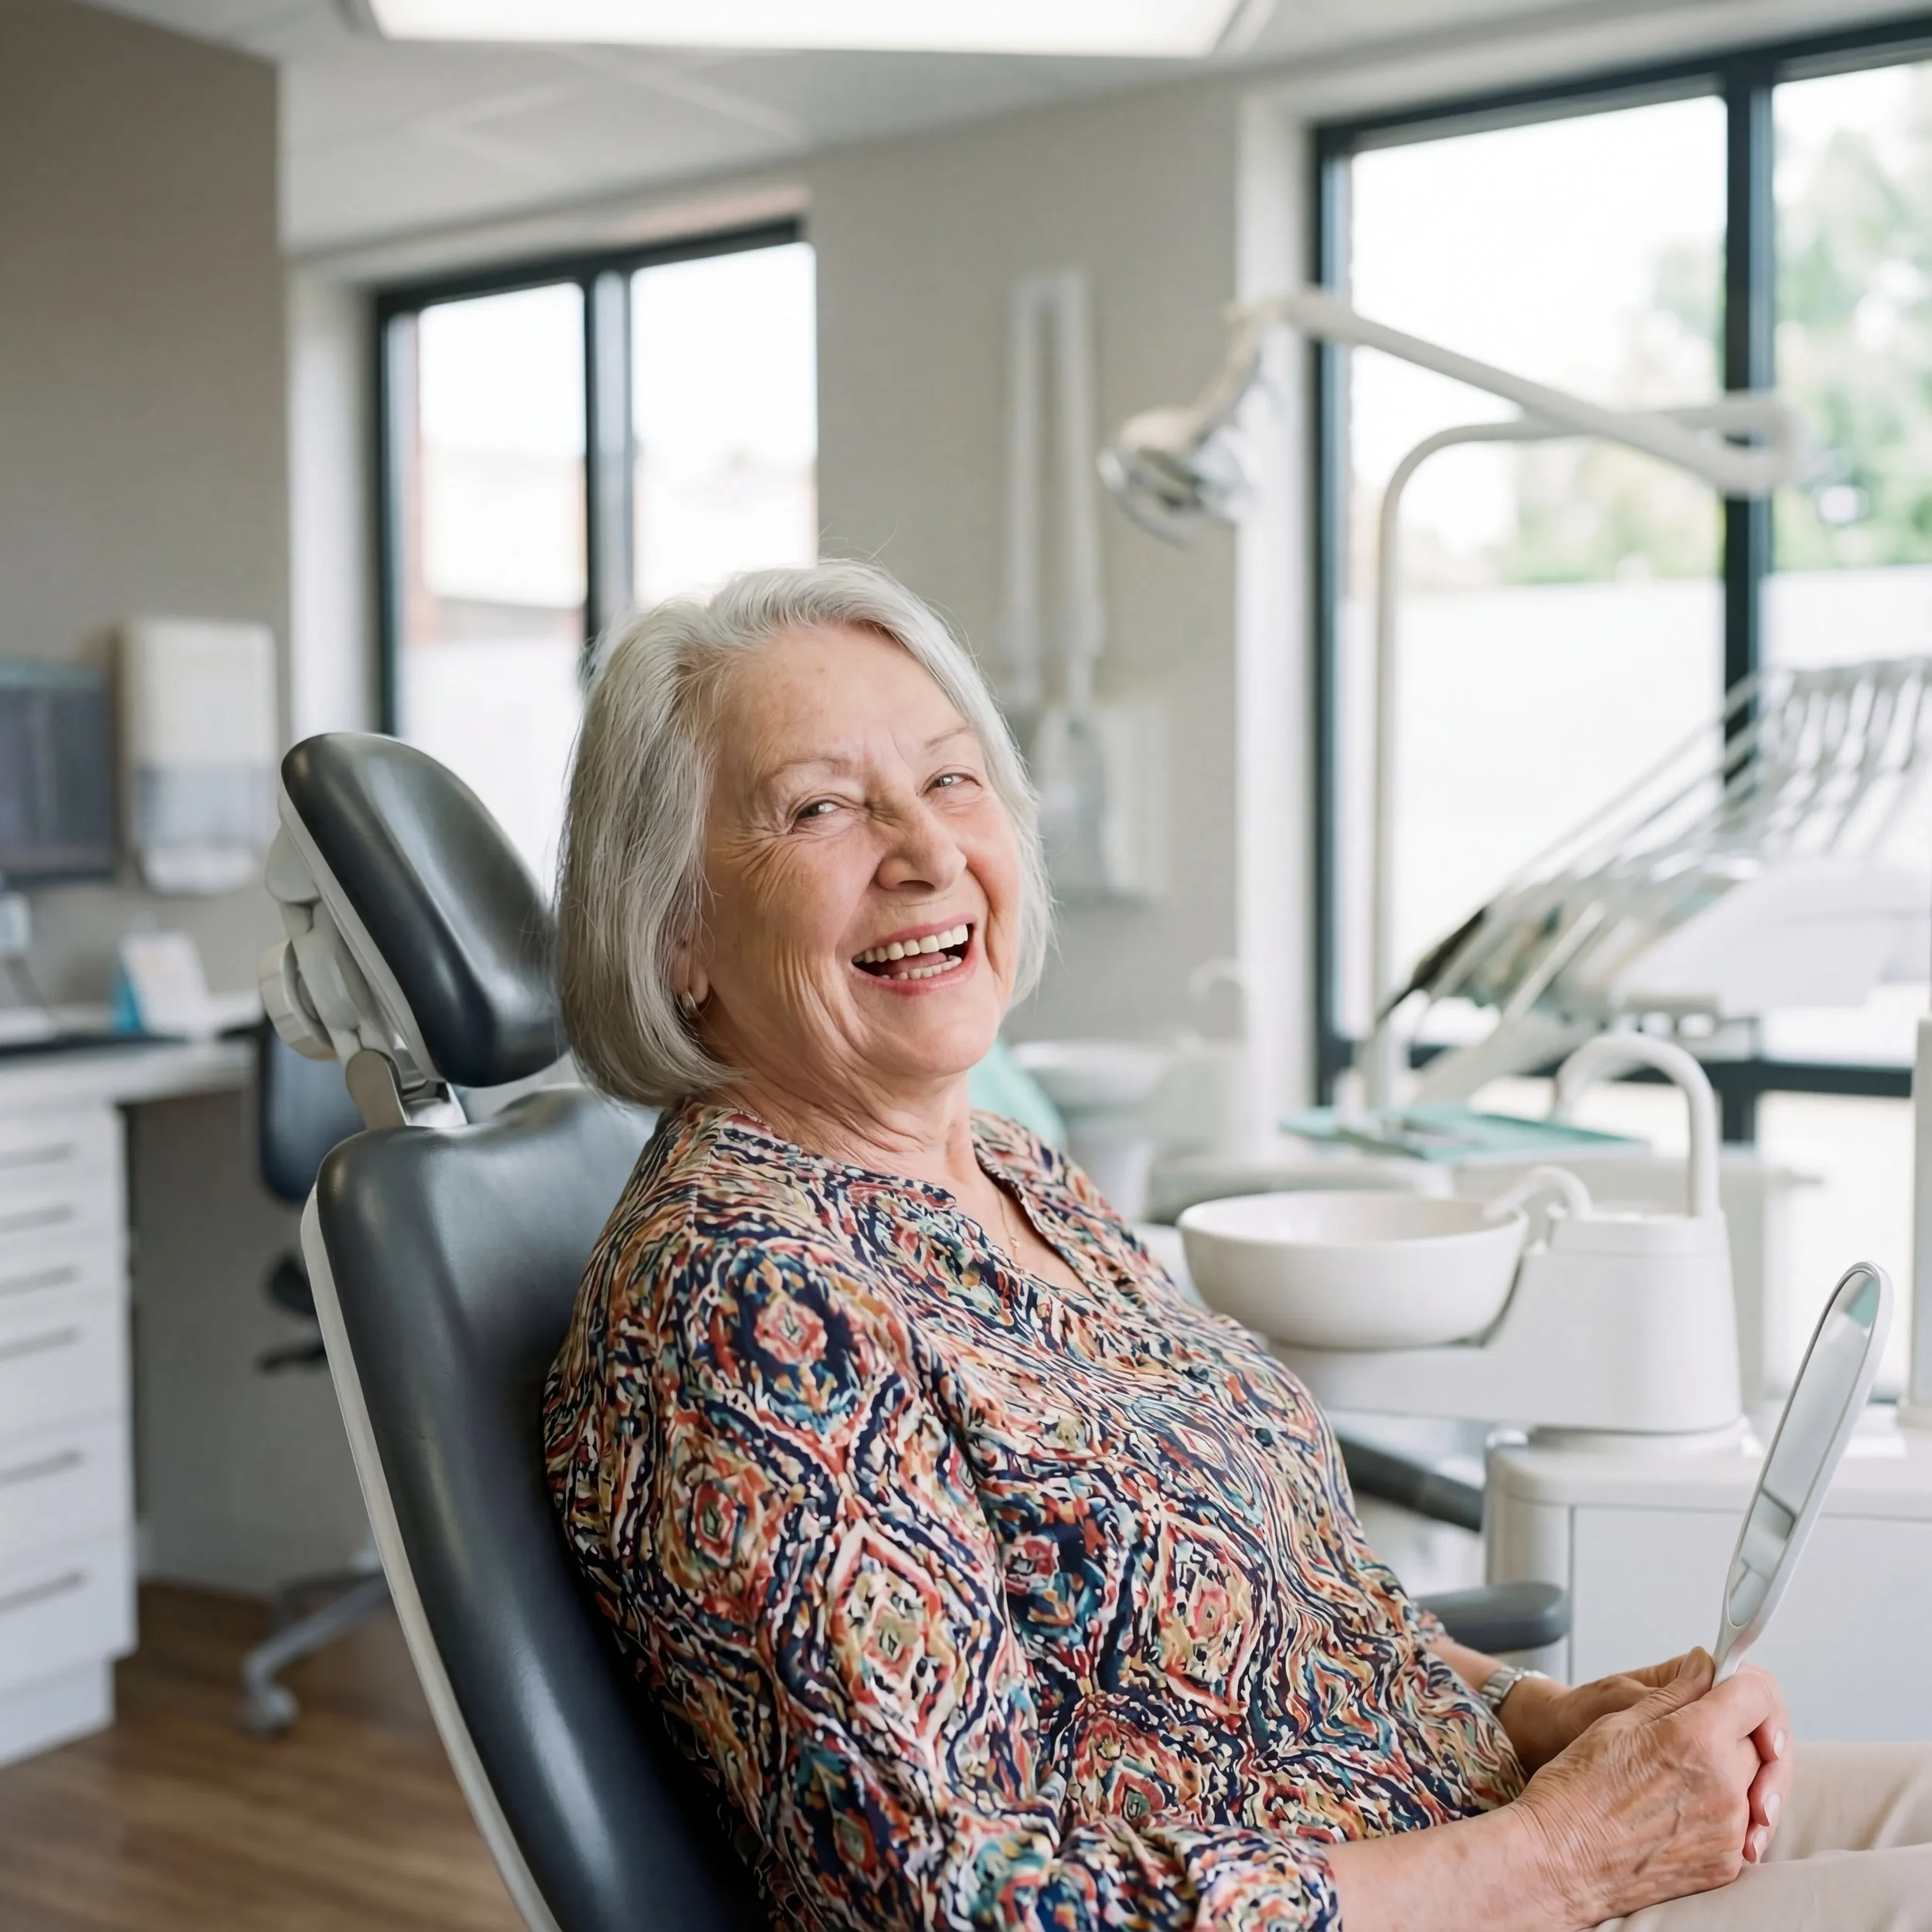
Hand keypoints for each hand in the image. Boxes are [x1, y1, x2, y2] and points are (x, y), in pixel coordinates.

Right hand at [1511, 1649, 1791, 1924]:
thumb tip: (1706, 1667)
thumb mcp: (1619, 1720)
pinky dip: (1724, 1806)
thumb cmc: (1577, 1789)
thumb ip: (1676, 1692)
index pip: (1755, 1695)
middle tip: (1699, 1721)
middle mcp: (1725, 1787)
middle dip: (1735, 1725)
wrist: (1561, 1860)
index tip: (1728, 1681)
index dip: (1740, 1681)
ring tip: (1684, 1767)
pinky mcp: (1725, 1864)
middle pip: (1758, 1739)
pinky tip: (1683, 1802)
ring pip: (1753, 1783)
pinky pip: (1742, 1823)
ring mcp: (1729, 1831)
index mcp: (1697, 1740)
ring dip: (1732, 1767)